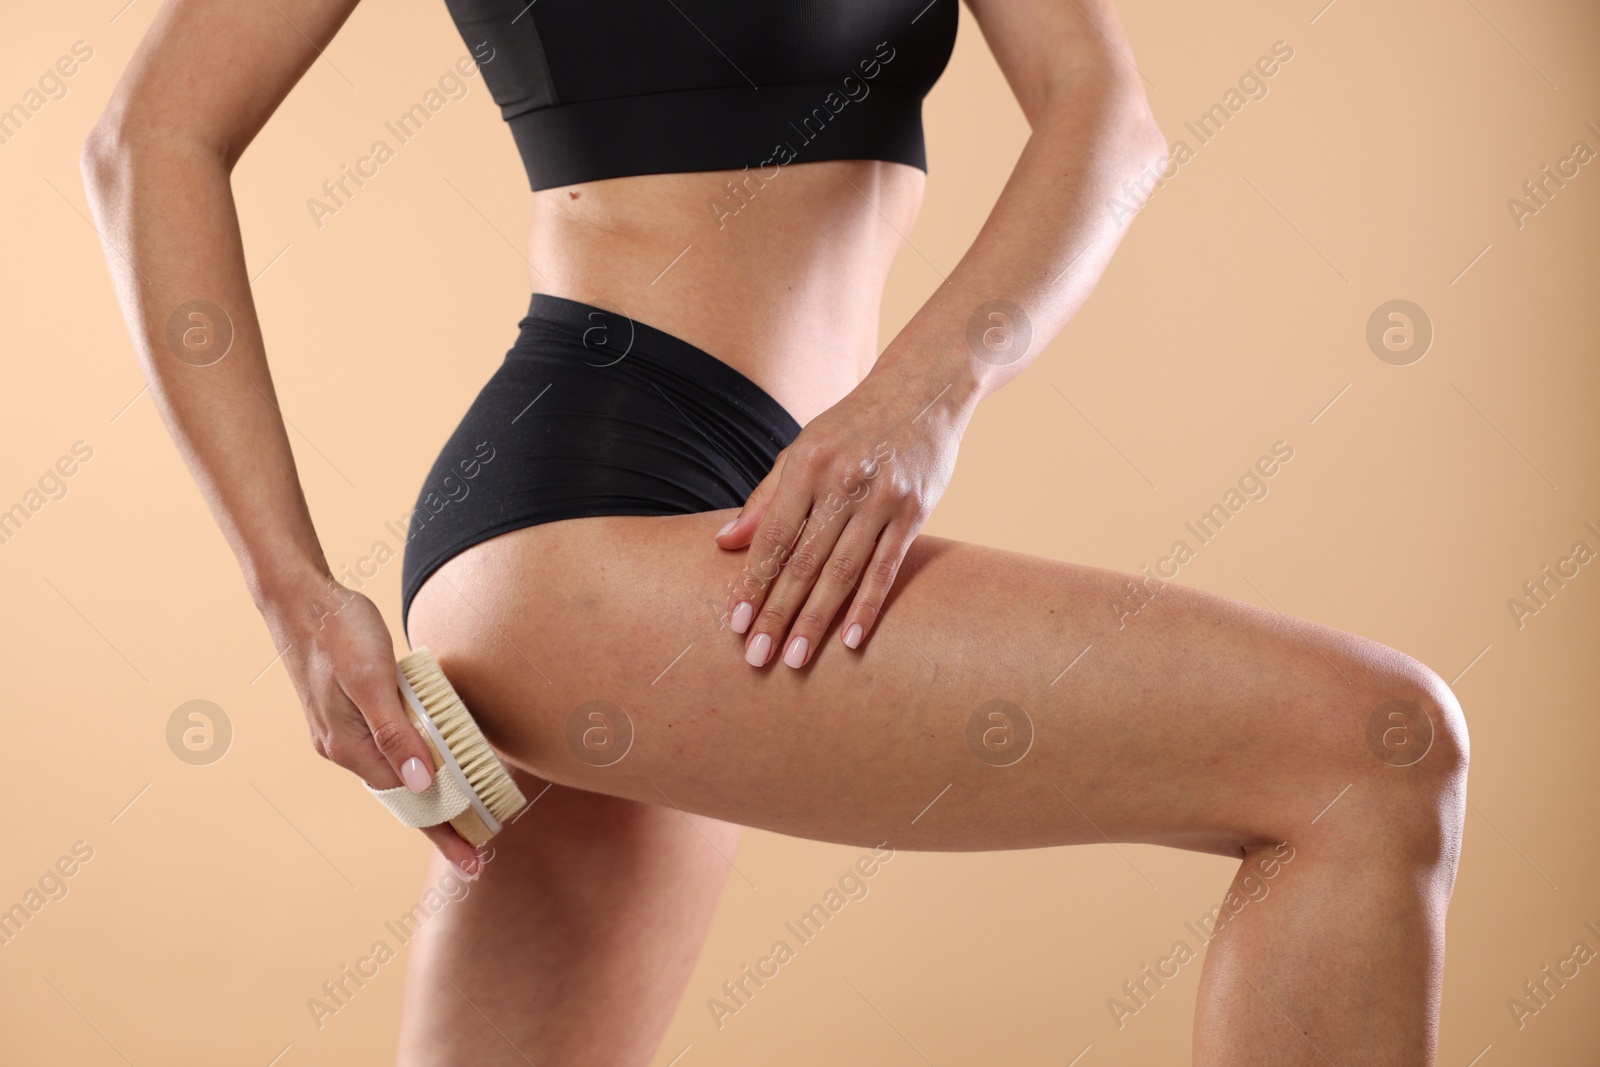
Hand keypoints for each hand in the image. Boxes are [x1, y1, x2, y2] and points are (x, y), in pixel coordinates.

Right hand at [264, 578, 484, 877]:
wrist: (300, 598)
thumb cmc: (339, 630)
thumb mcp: (372, 678)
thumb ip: (395, 731)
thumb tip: (422, 781)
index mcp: (347, 745)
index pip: (407, 801)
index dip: (442, 831)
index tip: (473, 861)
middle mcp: (342, 747)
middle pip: (402, 797)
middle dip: (439, 825)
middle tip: (478, 852)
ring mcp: (342, 732)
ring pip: (395, 775)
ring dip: (429, 798)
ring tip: (463, 819)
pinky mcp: (348, 714)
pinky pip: (388, 751)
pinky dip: (414, 766)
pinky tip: (431, 768)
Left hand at [714, 369, 967, 666]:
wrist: (924, 389)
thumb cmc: (853, 426)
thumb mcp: (803, 448)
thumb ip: (766, 497)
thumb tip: (724, 542)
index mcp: (807, 464)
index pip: (773, 536)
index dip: (752, 582)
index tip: (736, 623)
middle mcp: (843, 480)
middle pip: (804, 561)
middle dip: (778, 612)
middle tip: (759, 658)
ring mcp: (883, 497)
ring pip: (843, 570)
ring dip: (818, 619)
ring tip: (797, 658)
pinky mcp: (915, 511)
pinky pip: (887, 567)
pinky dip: (868, 605)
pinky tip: (852, 639)